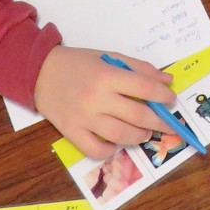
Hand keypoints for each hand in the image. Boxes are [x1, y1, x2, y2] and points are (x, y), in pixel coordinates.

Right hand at [33, 45, 177, 159]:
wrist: (39, 72)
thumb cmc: (78, 63)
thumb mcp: (110, 58)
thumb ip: (139, 68)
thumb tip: (166, 80)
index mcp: (108, 76)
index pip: (145, 88)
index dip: (164, 96)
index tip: (170, 100)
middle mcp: (97, 98)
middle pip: (138, 115)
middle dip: (159, 121)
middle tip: (167, 124)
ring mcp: (84, 118)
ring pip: (120, 135)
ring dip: (139, 137)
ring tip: (145, 133)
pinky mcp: (71, 132)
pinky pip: (95, 150)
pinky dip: (110, 151)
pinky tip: (116, 144)